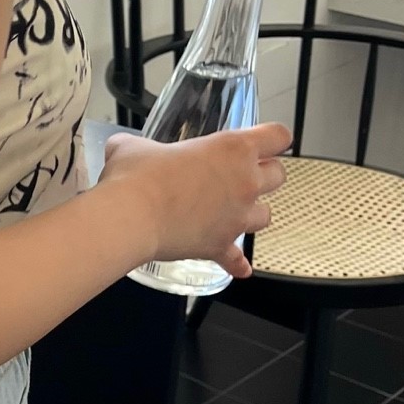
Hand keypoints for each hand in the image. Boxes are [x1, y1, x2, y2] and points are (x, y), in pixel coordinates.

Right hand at [100, 123, 291, 279]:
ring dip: (253, 213)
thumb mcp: (133, 146)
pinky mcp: (220, 246)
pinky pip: (236, 258)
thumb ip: (138, 145)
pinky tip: (238, 267)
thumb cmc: (137, 177)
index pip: (277, 136)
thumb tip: (125, 148)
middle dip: (264, 174)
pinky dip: (236, 262)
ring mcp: (236, 217)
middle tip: (241, 175)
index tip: (264, 141)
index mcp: (232, 149)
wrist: (130, 216)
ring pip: (266, 216)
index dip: (272, 137)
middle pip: (279, 175)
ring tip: (233, 212)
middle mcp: (244, 182)